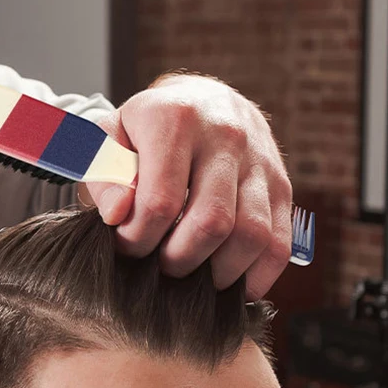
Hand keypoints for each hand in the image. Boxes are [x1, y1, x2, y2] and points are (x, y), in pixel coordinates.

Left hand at [80, 73, 291, 298]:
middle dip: (178, 261)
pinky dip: (257, 277)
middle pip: (210, 223)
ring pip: (251, 236)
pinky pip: (279, 243)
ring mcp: (261, 161)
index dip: (137, 239)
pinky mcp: (283, 185)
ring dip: (218, 273)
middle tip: (160, 265)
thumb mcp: (109, 139)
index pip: (160, 202)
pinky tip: (230, 286)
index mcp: (176, 120)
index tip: (128, 245)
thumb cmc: (147, 130)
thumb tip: (118, 214)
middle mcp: (226, 136)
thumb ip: (104, 176)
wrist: (204, 102)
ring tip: (192, 276)